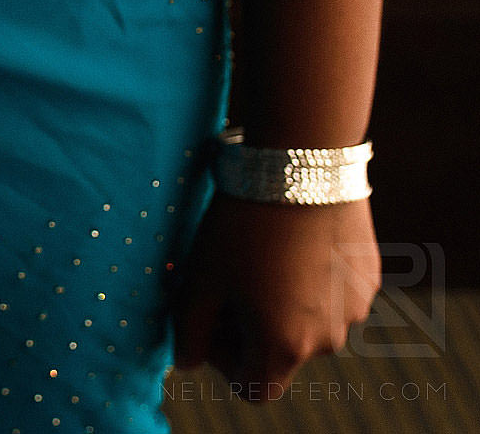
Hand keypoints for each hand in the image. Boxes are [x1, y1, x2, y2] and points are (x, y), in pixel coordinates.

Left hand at [172, 194, 379, 398]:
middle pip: (280, 354)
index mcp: (286, 347)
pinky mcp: (367, 278)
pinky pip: (329, 294)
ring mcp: (354, 309)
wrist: (301, 166)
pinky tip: (284, 239)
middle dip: (246, 327)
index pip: (254, 388)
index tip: (208, 321)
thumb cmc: (242, 226)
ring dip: (277, 303)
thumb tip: (188, 361)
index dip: (224, 363)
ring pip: (306, 322)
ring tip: (252, 255)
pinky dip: (305, 280)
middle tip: (221, 282)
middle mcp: (329, 339)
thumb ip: (188, 331)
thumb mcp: (200, 279)